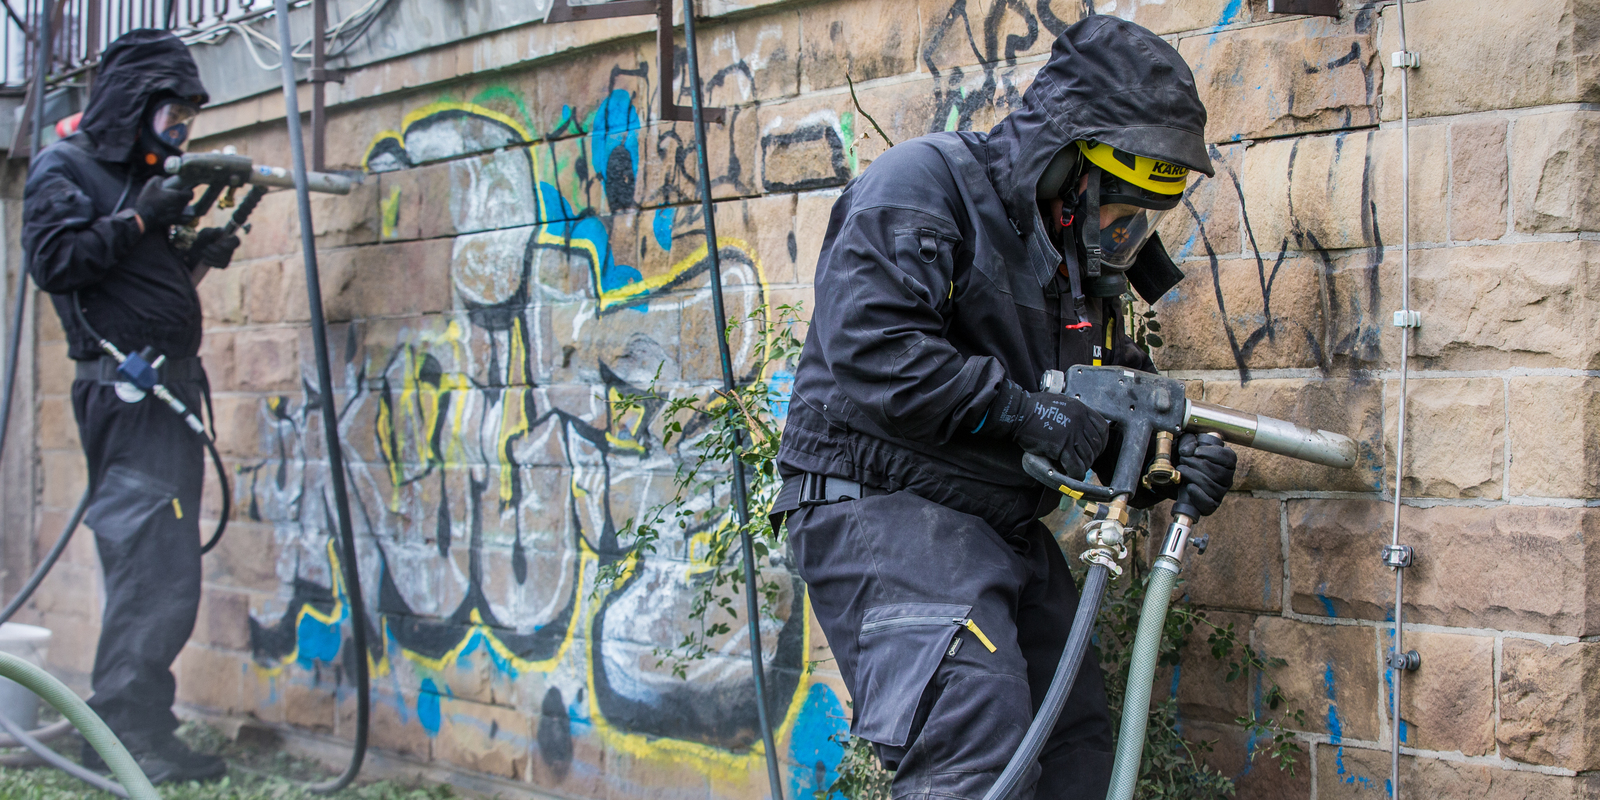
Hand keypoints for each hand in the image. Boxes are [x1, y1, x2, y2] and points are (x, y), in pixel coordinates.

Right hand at [133, 176, 191, 229]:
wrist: (142, 217)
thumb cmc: (147, 200)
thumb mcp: (151, 184)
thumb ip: (161, 179)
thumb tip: (165, 180)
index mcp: (176, 196)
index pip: (190, 193)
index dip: (188, 190)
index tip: (184, 189)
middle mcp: (180, 205)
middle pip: (188, 200)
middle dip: (184, 197)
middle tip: (177, 194)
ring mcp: (179, 214)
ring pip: (187, 208)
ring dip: (183, 205)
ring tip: (176, 202)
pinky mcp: (175, 221)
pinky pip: (187, 219)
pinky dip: (188, 216)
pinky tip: (184, 213)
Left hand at [186, 227, 240, 268]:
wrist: (196, 249)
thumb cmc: (203, 238)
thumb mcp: (207, 233)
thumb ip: (214, 232)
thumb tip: (223, 230)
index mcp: (228, 239)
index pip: (236, 241)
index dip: (231, 244)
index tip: (221, 244)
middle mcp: (230, 249)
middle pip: (226, 252)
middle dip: (213, 249)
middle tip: (207, 246)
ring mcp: (228, 258)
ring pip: (221, 259)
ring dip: (209, 255)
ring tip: (204, 251)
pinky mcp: (223, 265)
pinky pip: (218, 265)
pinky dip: (209, 262)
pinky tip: (205, 259)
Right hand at [981, 382, 1109, 478]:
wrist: (1018, 412)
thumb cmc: (1034, 407)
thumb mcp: (1060, 403)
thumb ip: (1073, 414)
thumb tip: (1080, 428)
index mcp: (1081, 409)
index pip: (1102, 429)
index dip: (1102, 442)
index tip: (1097, 449)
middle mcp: (1080, 420)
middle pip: (1096, 445)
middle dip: (1092, 456)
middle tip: (1084, 461)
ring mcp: (1072, 433)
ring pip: (1087, 457)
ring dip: (1083, 466)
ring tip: (1076, 469)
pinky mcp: (1062, 446)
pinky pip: (1075, 465)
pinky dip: (1076, 473)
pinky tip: (1071, 475)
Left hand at [1171, 433, 1235, 515]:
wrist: (1174, 478)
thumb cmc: (1185, 459)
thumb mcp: (1186, 445)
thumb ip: (1189, 441)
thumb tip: (1191, 450)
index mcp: (1227, 462)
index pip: (1229, 458)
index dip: (1213, 454)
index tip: (1196, 452)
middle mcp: (1227, 478)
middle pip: (1218, 472)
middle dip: (1197, 464)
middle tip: (1183, 460)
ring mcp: (1220, 492)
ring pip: (1211, 485)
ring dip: (1192, 476)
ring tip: (1181, 470)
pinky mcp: (1211, 505)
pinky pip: (1208, 502)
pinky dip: (1197, 494)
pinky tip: (1189, 486)